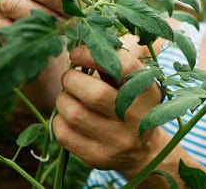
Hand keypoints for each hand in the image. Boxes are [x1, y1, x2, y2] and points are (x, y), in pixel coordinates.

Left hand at [53, 45, 162, 173]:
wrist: (145, 151)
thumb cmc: (135, 105)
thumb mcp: (136, 83)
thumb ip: (114, 64)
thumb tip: (79, 47)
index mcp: (147, 91)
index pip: (122, 66)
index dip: (93, 55)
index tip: (77, 53)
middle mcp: (136, 117)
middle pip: (94, 93)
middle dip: (72, 79)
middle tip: (69, 77)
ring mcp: (118, 140)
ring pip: (75, 114)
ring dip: (63, 99)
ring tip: (67, 96)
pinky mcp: (99, 157)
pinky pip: (65, 135)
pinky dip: (58, 120)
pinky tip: (66, 116)